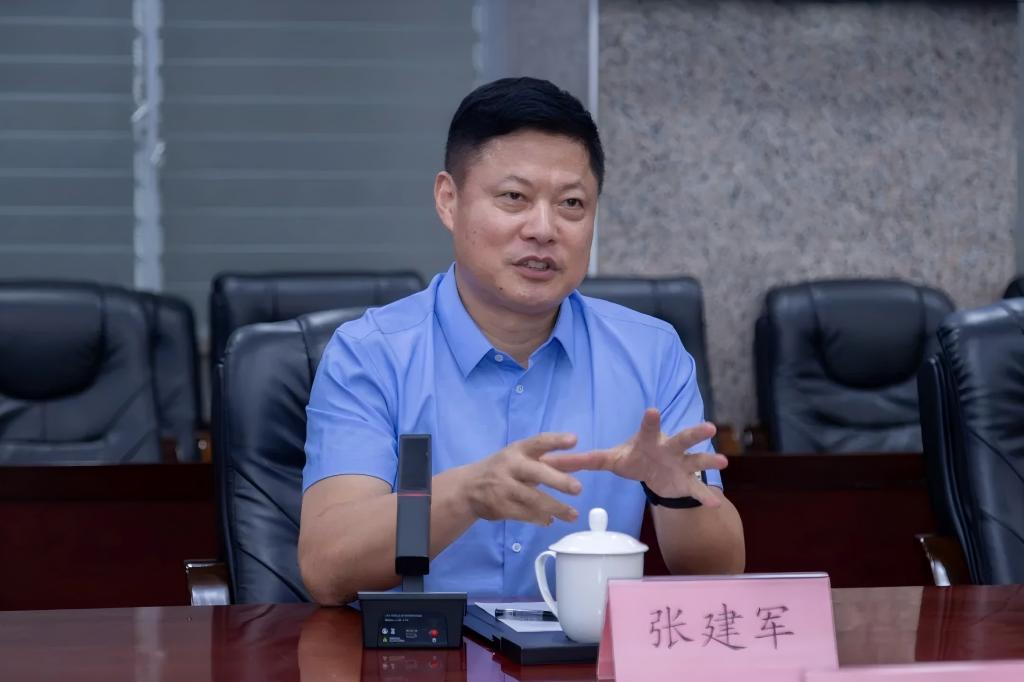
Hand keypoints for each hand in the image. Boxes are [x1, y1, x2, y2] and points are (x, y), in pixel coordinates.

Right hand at [463, 432, 583, 525]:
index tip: (574, 440)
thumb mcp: (520, 458)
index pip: (539, 442)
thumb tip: (584, 461)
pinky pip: (524, 514)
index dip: (556, 441)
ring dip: (555, 507)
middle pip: (537, 472)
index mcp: (518, 450)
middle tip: (578, 488)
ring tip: (573, 515)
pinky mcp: (500, 506)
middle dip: (558, 480)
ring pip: (533, 498)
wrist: (468, 488)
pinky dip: (540, 518)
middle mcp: (510, 465)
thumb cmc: (504, 469)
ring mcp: (504, 487)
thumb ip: (549, 461)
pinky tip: (551, 520)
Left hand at [542, 409, 727, 506]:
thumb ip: (580, 461)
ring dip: (709, 459)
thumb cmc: (633, 459)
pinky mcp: (687, 482)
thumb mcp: (607, 459)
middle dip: (694, 433)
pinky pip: (698, 490)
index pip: (648, 429)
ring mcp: (681, 464)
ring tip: (723, 460)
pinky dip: (706, 497)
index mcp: (648, 441)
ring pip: (697, 460)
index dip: (650, 421)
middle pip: (681, 439)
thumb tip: (546, 461)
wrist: (656, 472)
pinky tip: (715, 505)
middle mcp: (668, 448)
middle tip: (708, 426)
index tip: (653, 410)